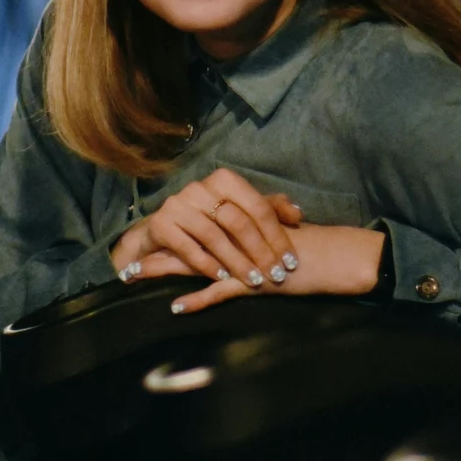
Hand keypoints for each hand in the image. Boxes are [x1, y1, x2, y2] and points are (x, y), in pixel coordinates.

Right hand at [111, 168, 303, 294]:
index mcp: (224, 180)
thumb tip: (299, 213)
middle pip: (238, 222)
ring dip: (237, 261)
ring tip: (253, 280)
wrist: (163, 228)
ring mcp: (178, 205)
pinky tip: (223, 278)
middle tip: (275, 275)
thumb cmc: (208, 219)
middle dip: (260, 251)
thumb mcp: (239, 210)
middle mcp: (200, 188)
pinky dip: (208, 265)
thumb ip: (268, 208)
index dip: (277, 235)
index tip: (291, 261)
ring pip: (214, 236)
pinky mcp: (162, 224)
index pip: (258, 207)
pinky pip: (189, 248)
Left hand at [158, 219, 387, 314]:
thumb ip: (248, 229)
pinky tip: (177, 306)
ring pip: (195, 262)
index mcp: (237, 224)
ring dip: (164, 271)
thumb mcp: (269, 234)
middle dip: (156, 251)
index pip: (196, 225)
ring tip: (135, 276)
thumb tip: (223, 225)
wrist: (332, 256)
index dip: (170, 233)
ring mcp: (243, 259)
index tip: (141, 239)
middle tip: (126, 259)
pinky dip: (198, 300)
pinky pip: (220, 291)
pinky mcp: (254, 282)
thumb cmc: (304, 247)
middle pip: (187, 240)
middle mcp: (236, 236)